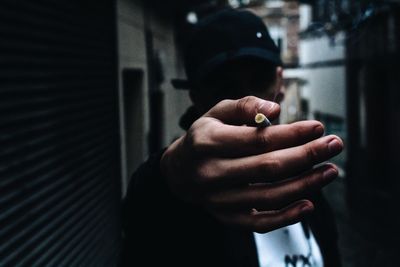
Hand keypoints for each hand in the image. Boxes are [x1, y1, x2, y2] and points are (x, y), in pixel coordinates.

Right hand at [161, 96, 342, 232]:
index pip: (257, 139)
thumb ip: (244, 106)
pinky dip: (286, 217)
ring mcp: (218, 199)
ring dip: (305, 185)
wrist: (180, 171)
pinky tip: (309, 204)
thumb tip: (275, 109)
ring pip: (268, 196)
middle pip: (267, 168)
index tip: (318, 127)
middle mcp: (211, 172)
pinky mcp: (226, 217)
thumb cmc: (204, 137)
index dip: (292, 133)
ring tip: (330, 171)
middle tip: (334, 145)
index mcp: (207, 142)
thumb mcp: (215, 113)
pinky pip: (258, 223)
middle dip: (307, 156)